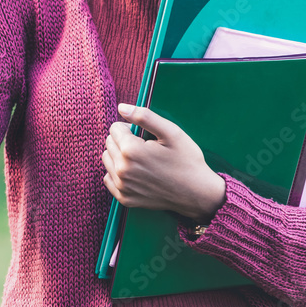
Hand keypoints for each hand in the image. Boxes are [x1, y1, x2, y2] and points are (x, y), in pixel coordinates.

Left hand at [102, 103, 226, 222]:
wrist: (197, 193)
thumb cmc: (186, 160)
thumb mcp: (171, 132)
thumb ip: (144, 116)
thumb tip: (121, 107)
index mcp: (131, 151)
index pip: (114, 128)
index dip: (131, 128)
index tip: (146, 136)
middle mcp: (122, 170)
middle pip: (109, 142)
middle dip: (124, 141)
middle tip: (147, 148)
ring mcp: (122, 186)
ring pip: (107, 159)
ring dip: (119, 156)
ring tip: (142, 160)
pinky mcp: (125, 199)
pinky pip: (108, 178)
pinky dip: (118, 173)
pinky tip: (137, 173)